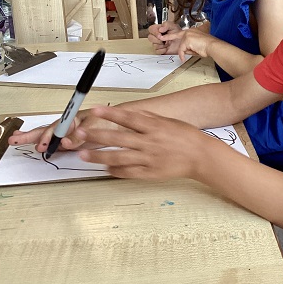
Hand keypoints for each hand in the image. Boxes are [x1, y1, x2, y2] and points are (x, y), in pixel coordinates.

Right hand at [8, 108, 114, 152]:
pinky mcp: (79, 142)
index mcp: (75, 118)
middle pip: (49, 130)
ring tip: (20, 141)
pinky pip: (61, 144)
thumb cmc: (114, 120)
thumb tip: (65, 142)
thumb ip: (80, 136)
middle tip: (15, 139)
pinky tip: (43, 148)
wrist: (128, 124)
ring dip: (37, 139)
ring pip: (53, 137)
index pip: (56, 127)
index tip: (42, 144)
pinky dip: (50, 146)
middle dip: (32, 134)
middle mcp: (72, 125)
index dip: (48, 136)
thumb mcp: (96, 128)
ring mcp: (74, 133)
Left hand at [77, 105, 206, 180]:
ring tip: (83, 156)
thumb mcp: (167, 121)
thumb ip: (147, 118)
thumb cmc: (185, 136)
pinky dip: (116, 171)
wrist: (200, 156)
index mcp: (154, 127)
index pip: (127, 118)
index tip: (94, 110)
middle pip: (119, 138)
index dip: (110, 114)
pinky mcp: (150, 173)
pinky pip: (129, 173)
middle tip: (81, 134)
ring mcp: (149, 159)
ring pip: (119, 158)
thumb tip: (128, 114)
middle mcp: (149, 142)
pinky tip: (105, 169)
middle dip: (98, 136)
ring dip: (100, 157)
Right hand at [148, 21, 182, 54]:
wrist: (184, 43)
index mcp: (159, 29)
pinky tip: (166, 48)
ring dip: (160, 45)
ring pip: (153, 45)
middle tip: (163, 40)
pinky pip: (157, 51)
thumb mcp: (174, 26)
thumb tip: (160, 29)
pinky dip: (162, 50)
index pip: (151, 29)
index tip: (160, 34)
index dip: (154, 32)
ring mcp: (159, 44)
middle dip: (156, 39)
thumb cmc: (179, 34)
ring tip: (167, 43)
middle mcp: (158, 37)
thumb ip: (167, 25)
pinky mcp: (161, 50)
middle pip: (150, 37)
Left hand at [162, 28, 217, 61]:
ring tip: (193, 53)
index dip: (173, 36)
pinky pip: (182, 50)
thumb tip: (183, 52)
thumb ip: (189, 47)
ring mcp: (188, 35)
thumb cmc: (208, 47)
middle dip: (167, 36)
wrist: (212, 46)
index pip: (181, 34)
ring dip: (184, 52)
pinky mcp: (187, 40)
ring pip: (181, 46)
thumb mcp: (196, 47)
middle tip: (160, 37)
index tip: (167, 36)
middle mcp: (189, 32)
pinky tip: (184, 58)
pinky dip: (182, 55)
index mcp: (192, 32)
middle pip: (176, 35)